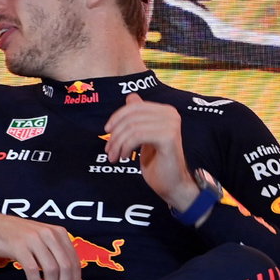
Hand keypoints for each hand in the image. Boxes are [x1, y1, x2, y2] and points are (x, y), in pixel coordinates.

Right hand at [0, 211, 85, 279]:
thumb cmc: (19, 238)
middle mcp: (49, 234)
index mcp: (59, 234)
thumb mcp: (44, 246)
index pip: (75, 262)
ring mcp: (34, 239)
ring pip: (51, 270)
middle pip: (65, 267)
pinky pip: (32, 270)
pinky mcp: (19, 246)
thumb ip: (61, 262)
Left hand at [103, 93, 198, 209]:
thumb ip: (139, 118)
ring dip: (118, 143)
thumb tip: (131, 97)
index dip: (116, 117)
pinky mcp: (168, 137)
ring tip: (115, 156)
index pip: (133, 106)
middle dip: (115, 134)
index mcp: (165, 111)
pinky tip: (125, 157)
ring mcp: (171, 124)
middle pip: (131, 117)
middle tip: (109, 150)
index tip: (107, 132)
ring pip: (132, 127)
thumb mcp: (143, 136)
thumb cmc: (157, 162)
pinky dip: (126, 147)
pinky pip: (137, 136)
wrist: (172, 183)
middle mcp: (170, 114)